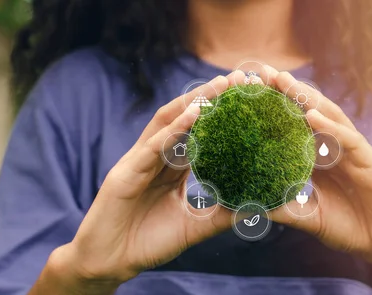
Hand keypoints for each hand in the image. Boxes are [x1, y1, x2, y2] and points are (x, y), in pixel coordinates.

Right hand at [54, 74, 236, 286]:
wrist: (112, 264)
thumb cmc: (149, 242)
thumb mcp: (194, 225)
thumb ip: (222, 213)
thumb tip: (259, 205)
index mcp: (170, 167)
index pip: (198, 132)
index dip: (221, 115)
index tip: (248, 99)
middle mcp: (155, 158)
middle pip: (183, 119)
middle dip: (209, 97)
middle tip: (238, 79)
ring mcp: (138, 162)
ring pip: (167, 124)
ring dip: (193, 103)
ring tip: (220, 86)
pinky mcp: (124, 173)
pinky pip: (152, 146)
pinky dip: (172, 129)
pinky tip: (193, 114)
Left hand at [265, 66, 371, 265]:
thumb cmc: (351, 228)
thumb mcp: (311, 217)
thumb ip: (286, 208)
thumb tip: (250, 204)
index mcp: (321, 160)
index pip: (296, 128)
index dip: (275, 110)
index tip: (251, 94)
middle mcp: (336, 150)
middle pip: (311, 114)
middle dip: (289, 93)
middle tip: (264, 74)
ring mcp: (355, 154)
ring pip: (331, 119)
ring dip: (308, 99)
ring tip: (284, 82)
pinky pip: (350, 141)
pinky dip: (332, 128)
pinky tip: (312, 115)